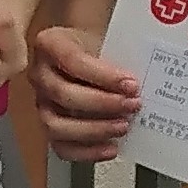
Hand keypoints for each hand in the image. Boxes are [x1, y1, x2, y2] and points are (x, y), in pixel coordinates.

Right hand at [28, 19, 144, 165]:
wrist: (92, 51)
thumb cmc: (99, 42)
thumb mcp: (108, 35)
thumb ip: (120, 52)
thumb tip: (147, 70)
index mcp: (50, 43)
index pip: (72, 61)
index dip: (103, 76)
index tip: (130, 83)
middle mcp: (40, 74)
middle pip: (63, 94)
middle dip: (103, 103)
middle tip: (132, 105)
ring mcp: (42, 103)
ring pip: (57, 125)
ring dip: (94, 130)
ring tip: (122, 126)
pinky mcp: (52, 125)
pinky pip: (62, 147)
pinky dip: (87, 152)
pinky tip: (111, 147)